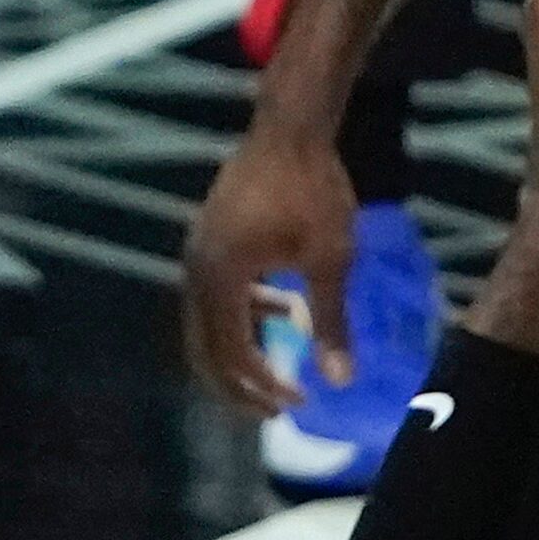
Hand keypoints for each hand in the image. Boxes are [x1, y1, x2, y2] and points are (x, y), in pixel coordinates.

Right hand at [184, 111, 359, 414]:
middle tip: (280, 410)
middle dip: (240, 384)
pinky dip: (246, 313)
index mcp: (220, 279)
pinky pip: (219, 293)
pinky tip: (286, 312)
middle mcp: (196, 269)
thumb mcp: (331, 261)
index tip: (298, 403)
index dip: (261, 387)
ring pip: (210, 322)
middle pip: (206, 348)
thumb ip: (332, 321)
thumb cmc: (314, 192)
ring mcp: (198, 252)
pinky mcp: (211, 239)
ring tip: (283, 369)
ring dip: (244, 349)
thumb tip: (341, 379)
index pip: (230, 354)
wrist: (290, 130)